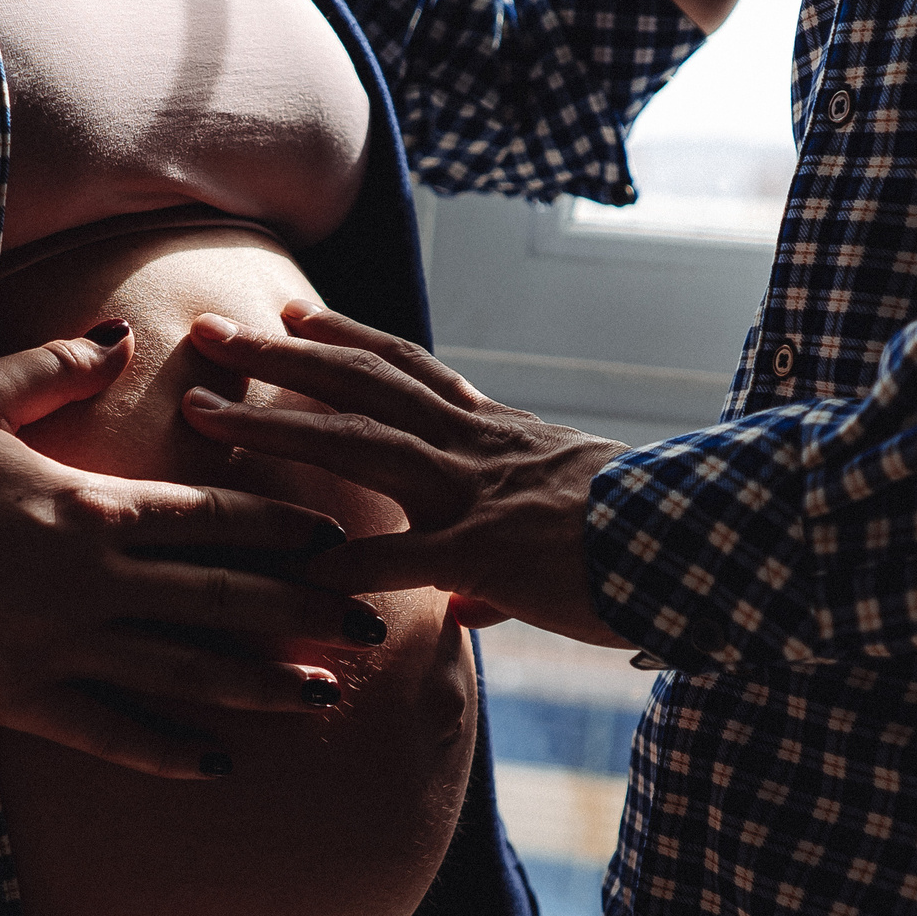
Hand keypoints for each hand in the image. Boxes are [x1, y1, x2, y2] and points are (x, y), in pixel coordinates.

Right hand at [0, 325, 385, 778]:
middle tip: (369, 623)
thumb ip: (59, 366)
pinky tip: (220, 765)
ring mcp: (64, 647)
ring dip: (262, 686)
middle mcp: (95, 581)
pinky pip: (114, 733)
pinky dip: (170, 752)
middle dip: (305, 613)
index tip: (340, 535)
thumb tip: (121, 333)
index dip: (285, 527)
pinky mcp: (24, 699)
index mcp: (93, 505)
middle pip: (225, 599)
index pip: (215, 517)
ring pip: (188, 672)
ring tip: (326, 698)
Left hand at [179, 301, 634, 647]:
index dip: (345, 339)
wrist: (710, 544)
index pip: (407, 370)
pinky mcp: (492, 551)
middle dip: (278, 358)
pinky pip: (405, 559)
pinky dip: (350, 567)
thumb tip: (467, 601)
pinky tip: (298, 575)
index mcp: (498, 434)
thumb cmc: (644, 540)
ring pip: (362, 446)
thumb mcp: (567, 528)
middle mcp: (479, 447)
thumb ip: (500, 561)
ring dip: (277, 427)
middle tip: (208, 331)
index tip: (293, 314)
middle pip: (361, 387)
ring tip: (206, 415)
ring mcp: (480, 494)